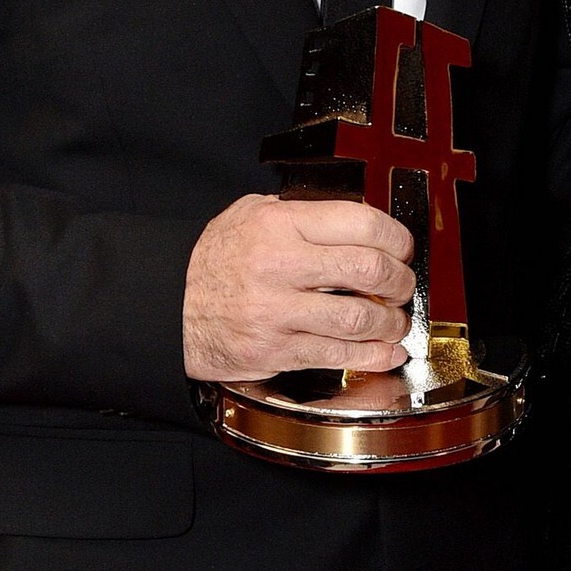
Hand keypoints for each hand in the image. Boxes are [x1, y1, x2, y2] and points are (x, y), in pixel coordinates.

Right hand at [183, 194, 415, 384]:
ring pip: (359, 319)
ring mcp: (278, 313)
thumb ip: (299, 213)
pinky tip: (386, 353)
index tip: (402, 248)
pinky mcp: (276, 351)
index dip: (395, 237)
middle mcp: (281, 266)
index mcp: (279, 225)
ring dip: (390, 323)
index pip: (360, 224)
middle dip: (399, 281)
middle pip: (368, 271)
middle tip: (402, 285)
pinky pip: (338, 355)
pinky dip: (373, 356)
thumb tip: (352, 221)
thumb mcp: (249, 215)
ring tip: (394, 321)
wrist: (168, 307)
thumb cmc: (213, 261)